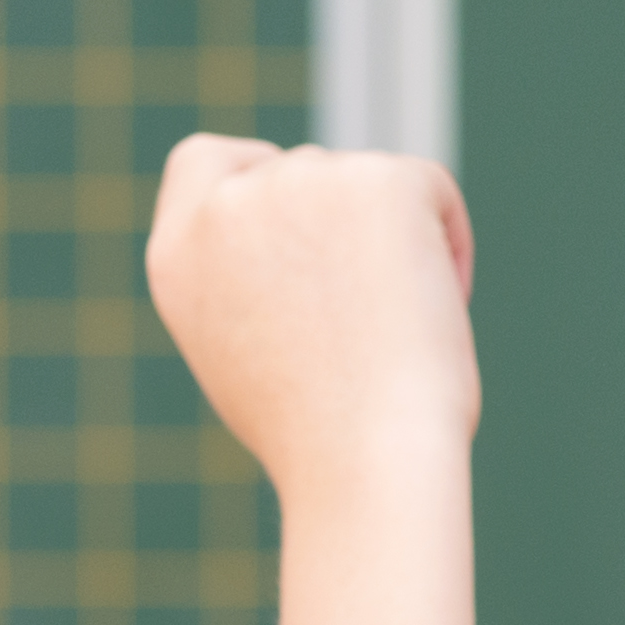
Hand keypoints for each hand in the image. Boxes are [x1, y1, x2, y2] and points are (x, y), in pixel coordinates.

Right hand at [144, 136, 479, 502]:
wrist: (364, 462)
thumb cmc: (319, 441)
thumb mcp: (246, 359)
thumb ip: (251, 286)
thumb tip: (305, 249)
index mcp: (177, 255)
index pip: (203, 163)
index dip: (255, 174)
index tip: (300, 211)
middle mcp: (225, 208)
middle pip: (303, 174)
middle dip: (346, 227)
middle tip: (372, 317)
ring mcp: (298, 184)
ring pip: (366, 184)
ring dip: (395, 241)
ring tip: (399, 333)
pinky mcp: (376, 179)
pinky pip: (430, 189)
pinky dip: (448, 241)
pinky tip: (441, 308)